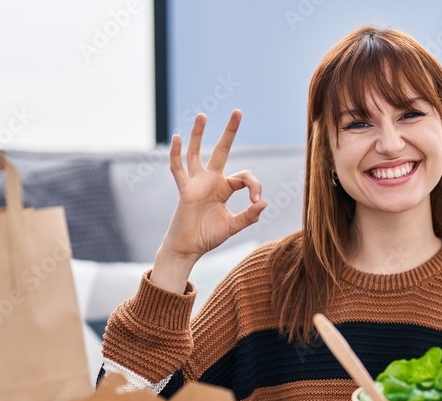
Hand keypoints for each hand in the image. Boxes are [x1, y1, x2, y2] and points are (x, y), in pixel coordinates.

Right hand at [150, 110, 267, 292]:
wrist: (189, 248)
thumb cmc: (208, 236)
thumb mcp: (233, 225)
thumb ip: (249, 215)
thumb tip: (265, 203)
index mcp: (225, 188)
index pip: (244, 176)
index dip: (254, 186)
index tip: (256, 201)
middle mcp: (211, 180)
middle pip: (221, 150)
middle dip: (230, 132)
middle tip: (238, 111)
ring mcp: (197, 183)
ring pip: (197, 153)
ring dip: (199, 135)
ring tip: (202, 115)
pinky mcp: (185, 190)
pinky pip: (178, 169)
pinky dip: (176, 154)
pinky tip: (177, 138)